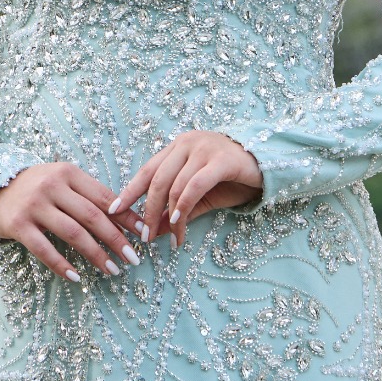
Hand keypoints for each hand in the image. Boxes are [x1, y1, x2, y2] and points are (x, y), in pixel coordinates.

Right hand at [0, 161, 146, 282]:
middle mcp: (52, 186)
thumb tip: (126, 218)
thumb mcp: (62, 182)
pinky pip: (44, 249)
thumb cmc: (37, 187)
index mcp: (69, 173)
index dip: (126, 217)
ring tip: (112, 270)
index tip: (144, 234)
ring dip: (95, 254)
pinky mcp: (18, 225)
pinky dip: (62, 265)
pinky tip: (77, 278)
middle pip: (92, 216)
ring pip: (72, 233)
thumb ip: (88, 195)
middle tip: (133, 258)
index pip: (104, 197)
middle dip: (116, 239)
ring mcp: (34, 205)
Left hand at [110, 130, 262, 250]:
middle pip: (156, 180)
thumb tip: (153, 233)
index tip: (113, 212)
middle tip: (144, 236)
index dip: (128, 192)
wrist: (268, 164)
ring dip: (168, 216)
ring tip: (169, 236)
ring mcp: (203, 148)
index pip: (146, 170)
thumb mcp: (200, 196)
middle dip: (148, 211)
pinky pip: (194, 186)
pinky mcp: (220, 160)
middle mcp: (186, 143)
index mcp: (177, 147)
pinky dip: (183, 207)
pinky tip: (179, 224)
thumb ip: (177, 211)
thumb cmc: (231, 179)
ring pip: (174, 186)